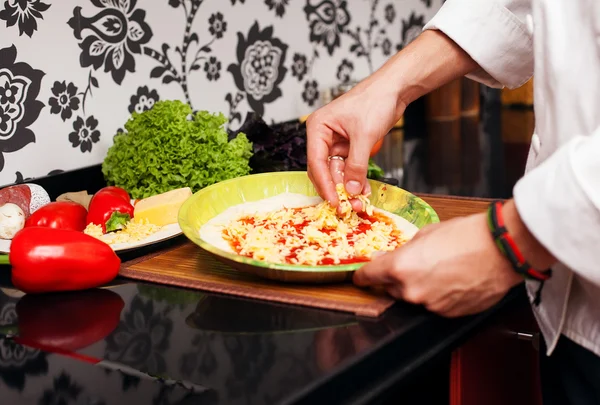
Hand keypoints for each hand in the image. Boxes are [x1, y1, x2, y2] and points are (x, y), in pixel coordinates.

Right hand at [306, 79, 404, 210]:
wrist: (395, 88)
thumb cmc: (375, 100)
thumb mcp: (365, 136)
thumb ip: (356, 165)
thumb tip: (352, 190)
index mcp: (318, 127)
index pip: (316, 162)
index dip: (325, 184)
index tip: (335, 201)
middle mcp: (323, 136)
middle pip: (324, 170)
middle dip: (336, 189)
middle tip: (346, 207)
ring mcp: (336, 142)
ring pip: (337, 172)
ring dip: (347, 187)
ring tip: (358, 202)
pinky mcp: (350, 146)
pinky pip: (349, 169)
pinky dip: (356, 180)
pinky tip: (364, 191)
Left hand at [353, 212, 523, 317]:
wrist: (500, 250)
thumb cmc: (466, 236)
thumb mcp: (425, 234)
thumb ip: (402, 250)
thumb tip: (388, 257)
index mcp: (400, 268)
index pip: (367, 277)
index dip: (362, 276)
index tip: (361, 276)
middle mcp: (411, 290)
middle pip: (390, 289)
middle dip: (396, 279)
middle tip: (414, 264)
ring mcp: (430, 305)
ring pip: (414, 297)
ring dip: (420, 287)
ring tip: (440, 269)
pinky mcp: (448, 313)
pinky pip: (434, 305)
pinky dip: (438, 295)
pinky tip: (451, 279)